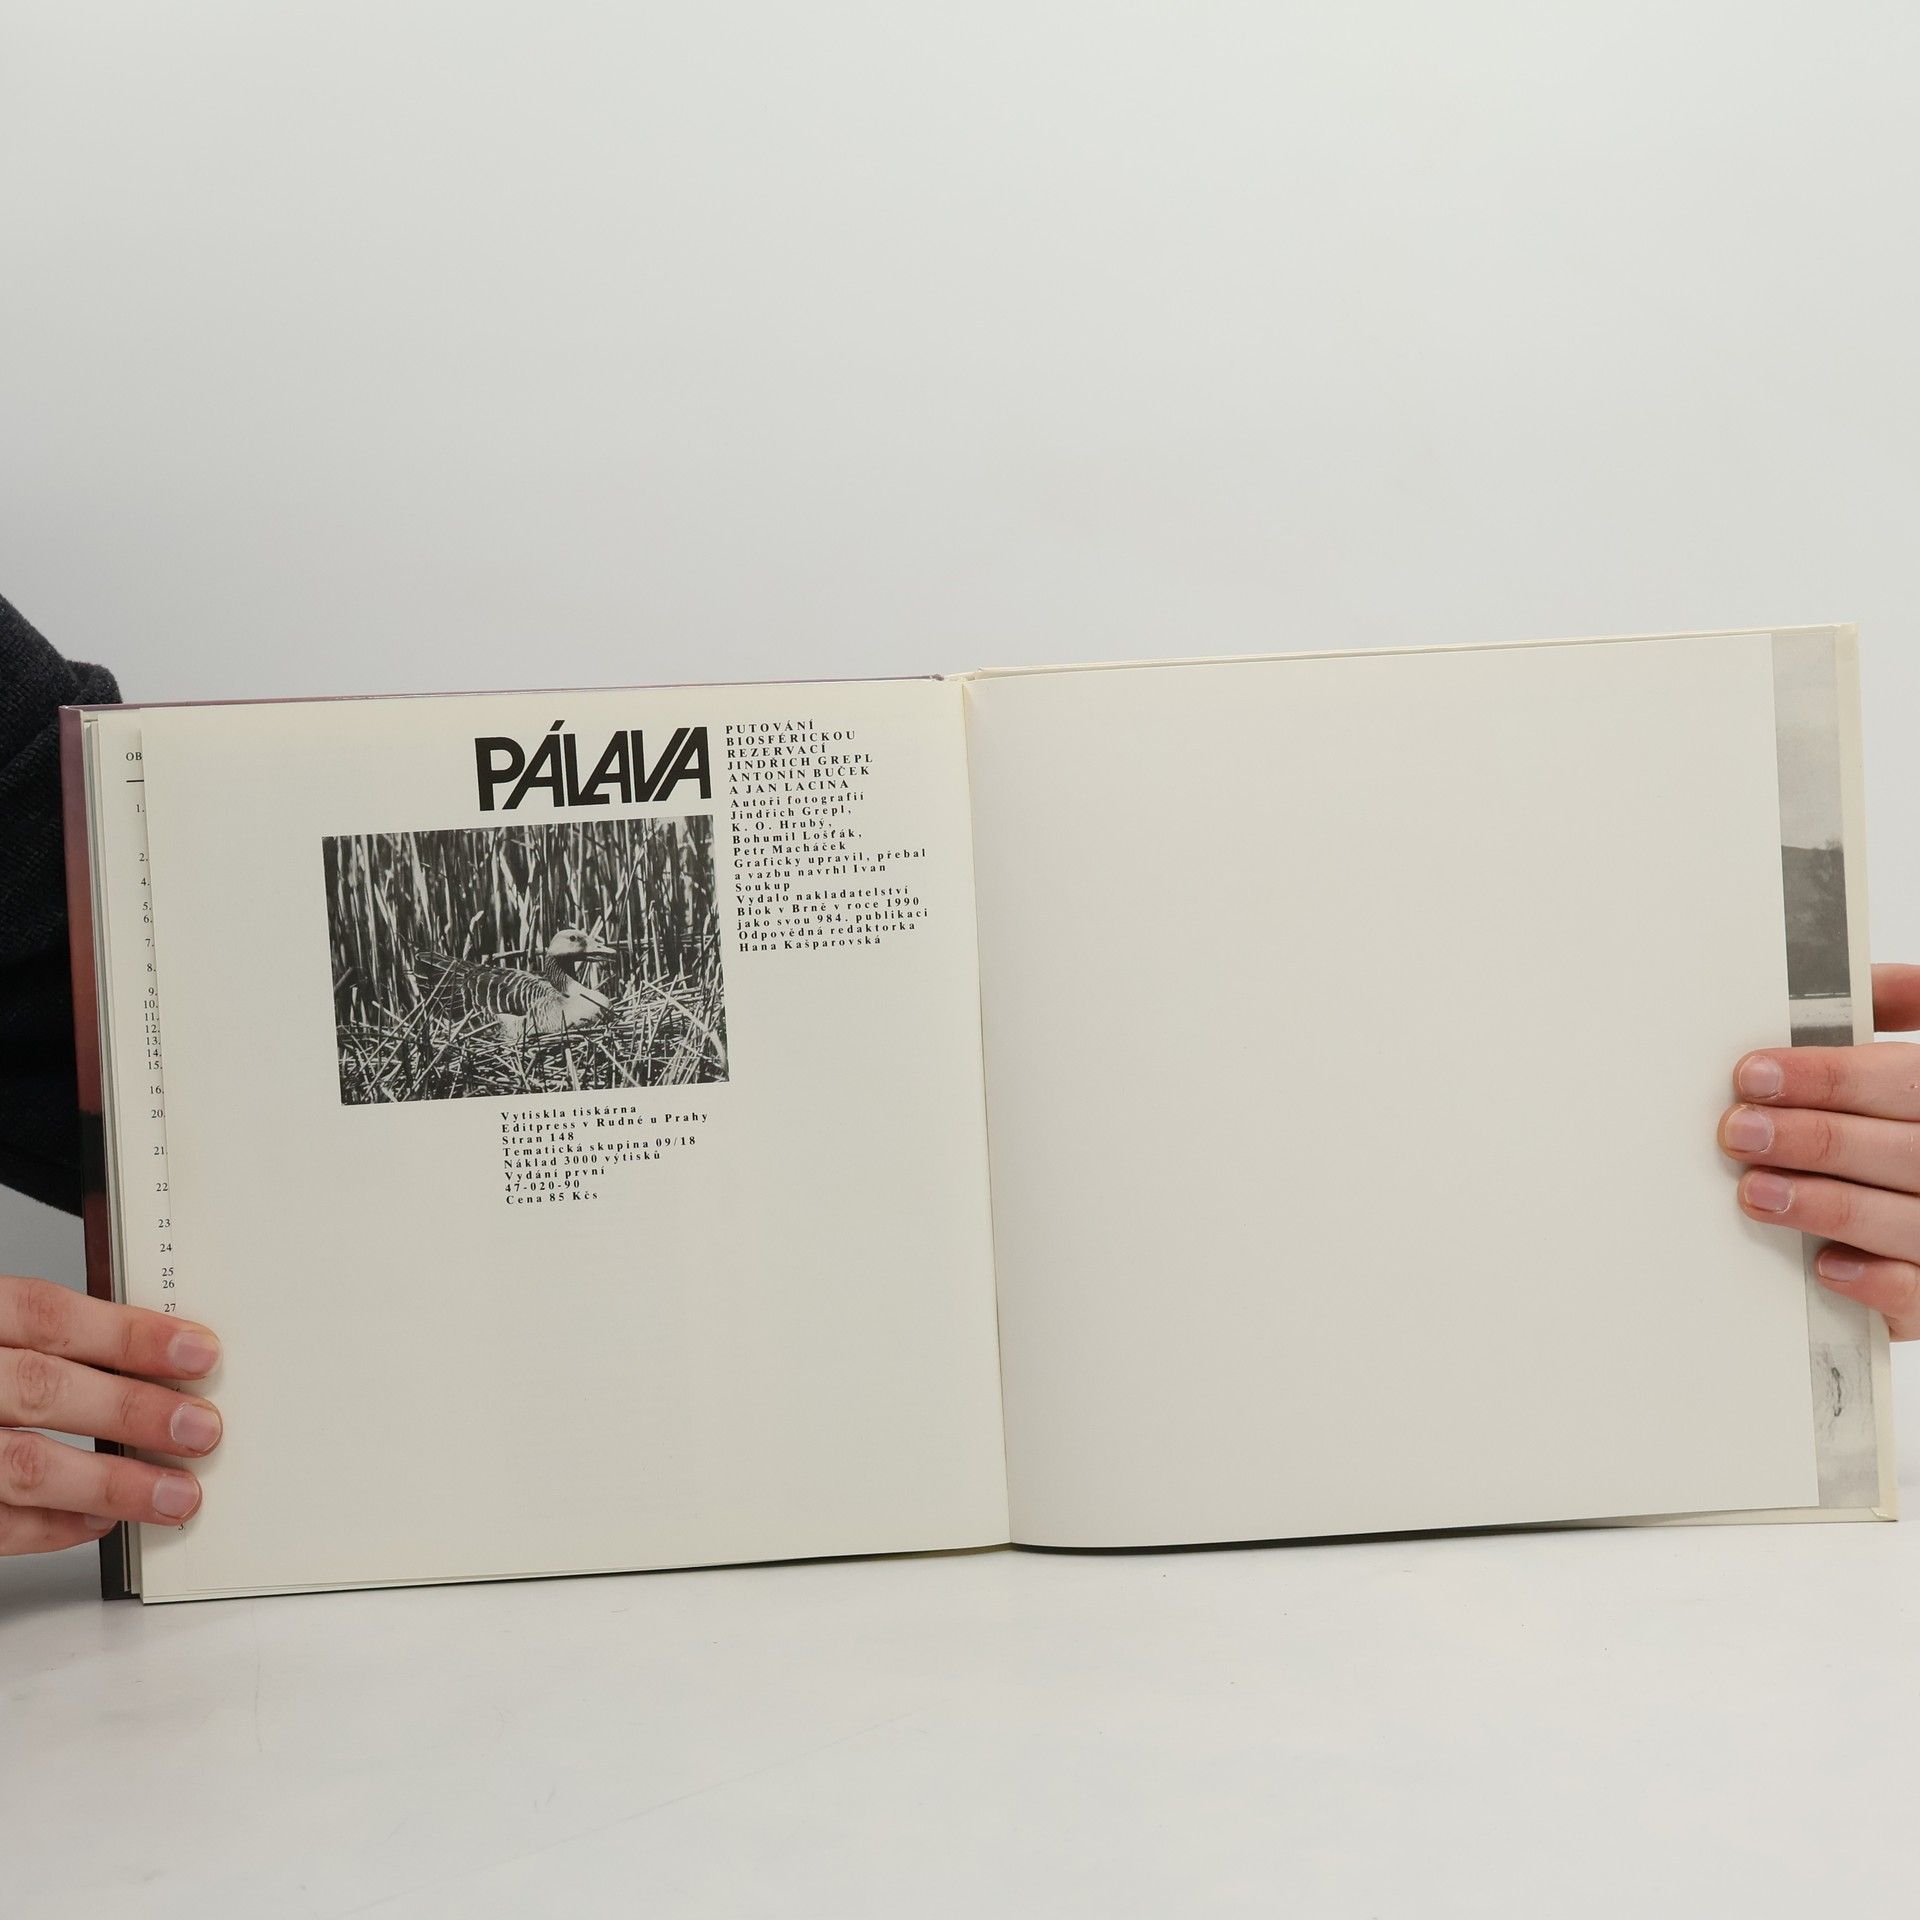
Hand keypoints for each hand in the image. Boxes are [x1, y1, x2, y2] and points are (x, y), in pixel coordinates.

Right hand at [1, 1274, 221, 1553]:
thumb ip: (38, 1343)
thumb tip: (147, 1363)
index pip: (46, 1316)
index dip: (129, 1335)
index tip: (199, 1353)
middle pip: (42, 1389)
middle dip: (132, 1411)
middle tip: (200, 1429)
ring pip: (22, 1465)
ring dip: (110, 1483)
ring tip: (174, 1494)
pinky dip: (51, 1527)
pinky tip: (99, 1521)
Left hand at [1721, 963, 1919, 1338]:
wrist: (1916, 1214)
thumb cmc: (1900, 1124)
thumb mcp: (1903, 1068)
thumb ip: (1892, 1016)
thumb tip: (1855, 971)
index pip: (1906, 1079)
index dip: (1831, 1077)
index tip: (1753, 1074)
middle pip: (1908, 1149)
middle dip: (1817, 1137)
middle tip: (1739, 1131)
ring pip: (1910, 1220)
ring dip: (1828, 1204)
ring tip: (1756, 1192)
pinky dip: (1876, 1281)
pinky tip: (1826, 1265)